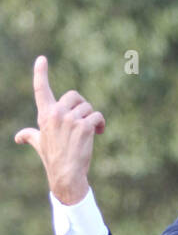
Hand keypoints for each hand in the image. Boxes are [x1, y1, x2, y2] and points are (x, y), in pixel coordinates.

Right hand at [14, 55, 104, 203]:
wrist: (66, 175)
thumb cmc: (53, 158)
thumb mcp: (39, 143)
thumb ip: (29, 135)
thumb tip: (18, 138)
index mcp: (45, 114)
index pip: (40, 89)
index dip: (40, 73)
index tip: (41, 59)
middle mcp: (56, 114)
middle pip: (75, 95)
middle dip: (82, 106)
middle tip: (84, 121)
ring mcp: (70, 120)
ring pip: (88, 107)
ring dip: (92, 118)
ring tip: (91, 131)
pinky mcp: (84, 127)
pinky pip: (97, 116)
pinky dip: (100, 124)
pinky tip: (99, 133)